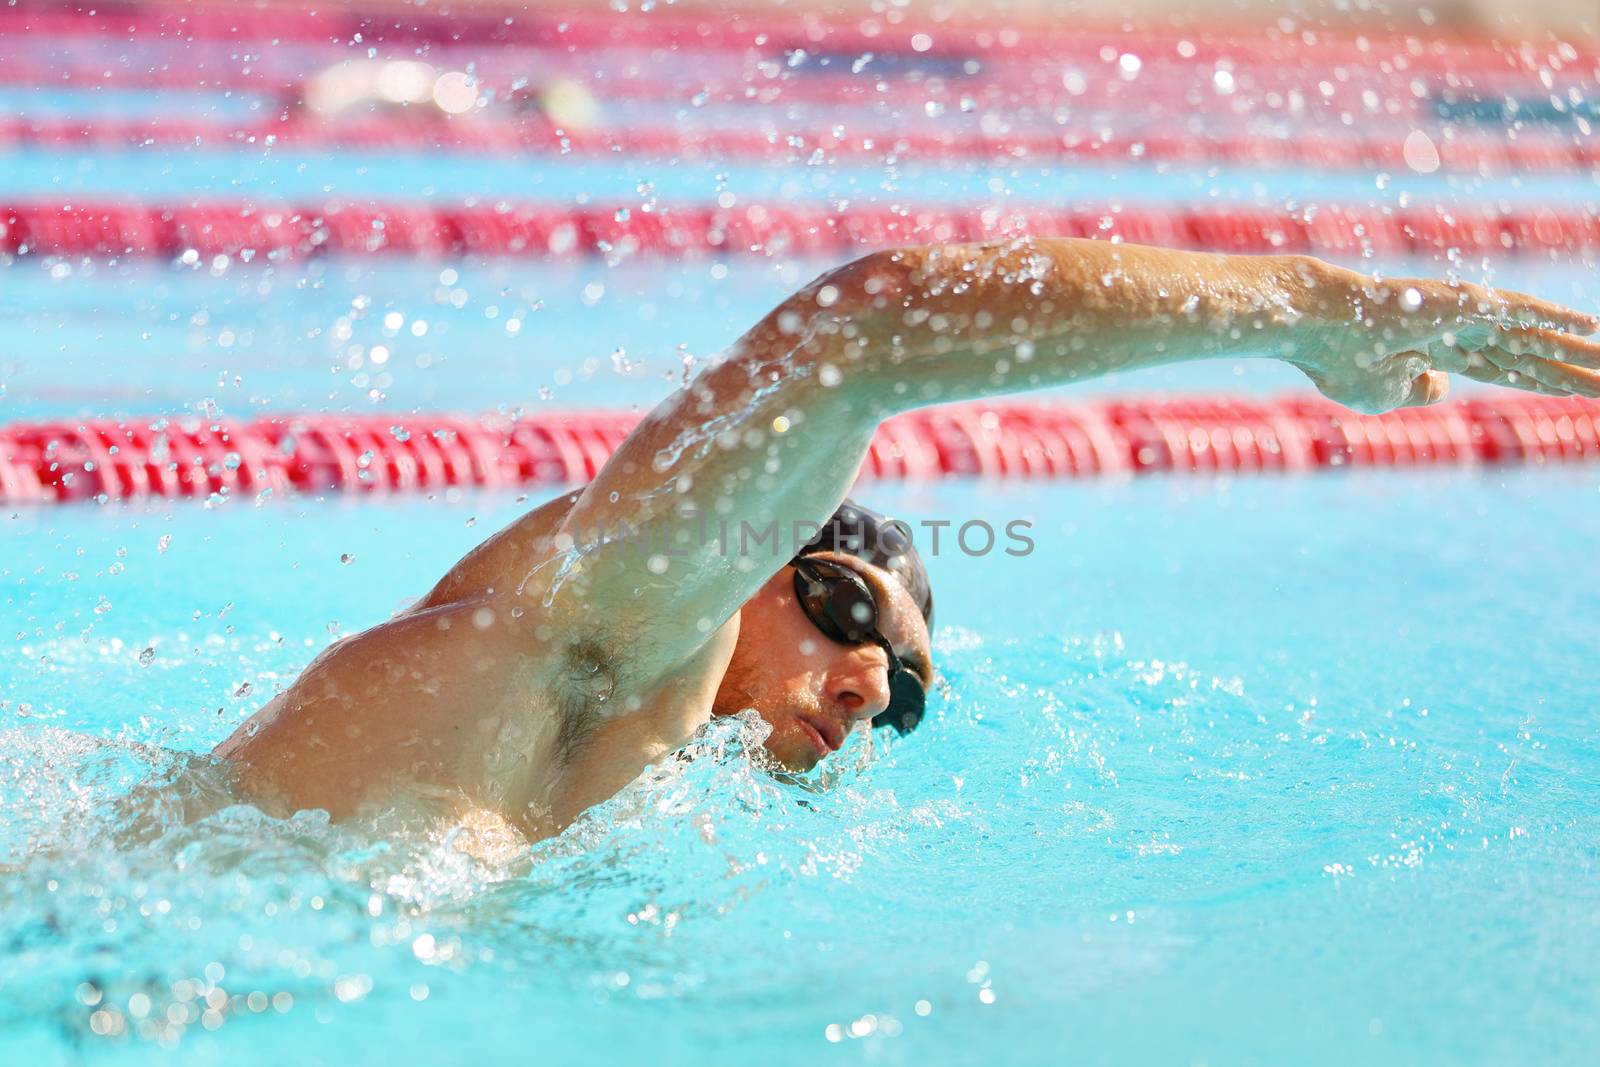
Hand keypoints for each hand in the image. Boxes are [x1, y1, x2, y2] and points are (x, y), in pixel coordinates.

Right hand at [1289, 264, 1599, 413]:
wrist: (1318, 326)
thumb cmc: (1340, 363)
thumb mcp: (1383, 396)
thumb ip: (1418, 392)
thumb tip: (1446, 384)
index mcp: (1440, 353)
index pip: (1509, 370)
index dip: (1545, 381)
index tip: (1580, 391)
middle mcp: (1463, 331)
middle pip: (1534, 356)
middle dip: (1573, 370)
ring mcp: (1469, 315)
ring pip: (1538, 337)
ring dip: (1579, 353)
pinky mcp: (1469, 302)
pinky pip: (1525, 314)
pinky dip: (1560, 320)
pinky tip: (1594, 329)